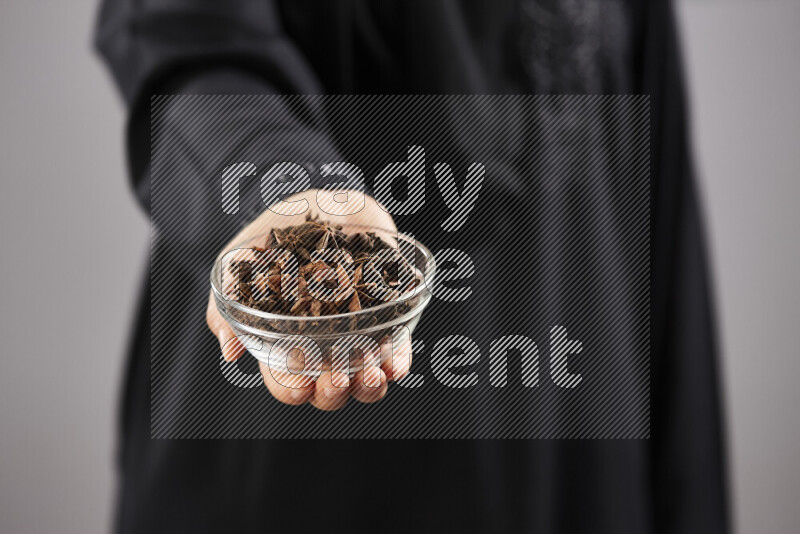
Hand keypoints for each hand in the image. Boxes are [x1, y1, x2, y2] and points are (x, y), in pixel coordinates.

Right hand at [206, 189, 412, 409]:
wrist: (322, 202)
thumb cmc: (277, 233)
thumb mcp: (243, 263)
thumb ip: (229, 304)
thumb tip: (230, 350)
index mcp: (285, 341)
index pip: (286, 379)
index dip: (292, 389)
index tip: (300, 386)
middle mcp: (323, 344)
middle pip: (328, 386)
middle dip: (332, 392)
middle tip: (335, 381)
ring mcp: (357, 333)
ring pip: (365, 375)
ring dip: (369, 385)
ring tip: (370, 376)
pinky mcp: (388, 315)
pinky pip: (397, 347)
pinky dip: (398, 360)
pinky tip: (396, 364)